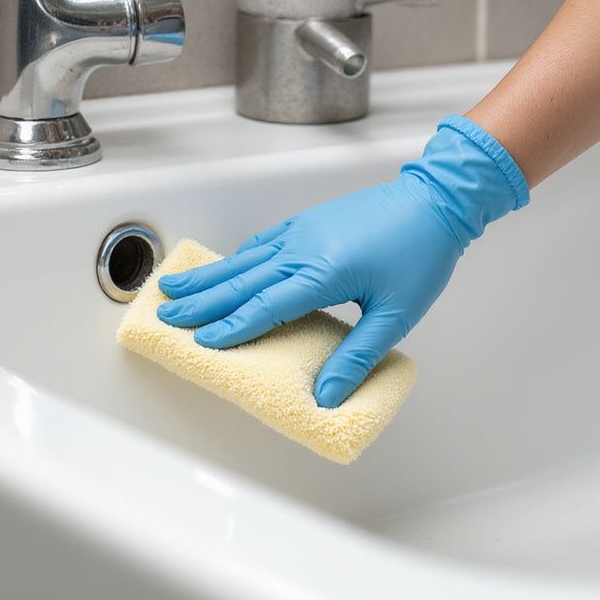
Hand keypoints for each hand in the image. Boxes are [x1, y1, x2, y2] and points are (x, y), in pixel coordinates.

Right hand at [156, 115, 528, 406]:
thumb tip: (326, 396)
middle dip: (203, 299)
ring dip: (210, 275)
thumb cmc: (420, 256)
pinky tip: (225, 265)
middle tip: (165, 314)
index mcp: (323, 273)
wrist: (434, 202)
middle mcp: (304, 248)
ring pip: (246, 257)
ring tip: (174, 286)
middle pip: (244, 279)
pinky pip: (264, 241)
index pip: (266, 306)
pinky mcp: (310, 222)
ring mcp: (304, 231)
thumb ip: (358, 356)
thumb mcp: (396, 315)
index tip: (200, 341)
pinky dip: (238, 256)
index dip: (232, 327)